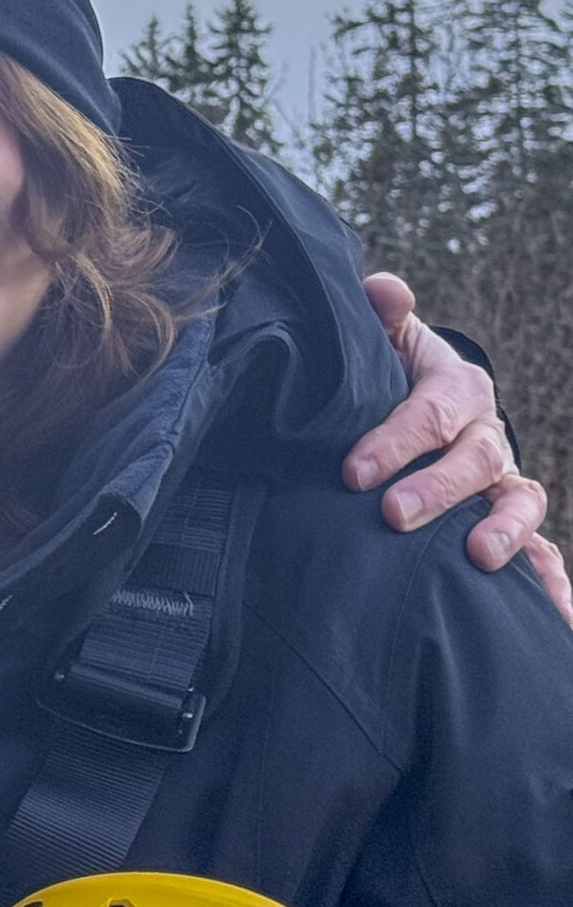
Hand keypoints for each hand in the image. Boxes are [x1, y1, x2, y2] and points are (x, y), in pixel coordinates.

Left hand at [345, 273, 569, 623]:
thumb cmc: (390, 375)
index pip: (432, 412)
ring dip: (504, 531)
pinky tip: (557, 618)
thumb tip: (382, 288)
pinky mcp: (510, 518)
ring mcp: (504, 480)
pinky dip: (552, 582)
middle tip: (393, 514)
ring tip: (477, 558)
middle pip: (474, 462)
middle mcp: (488, 435)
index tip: (353, 471)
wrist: (413, 399)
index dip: (396, 440)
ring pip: (520, 503)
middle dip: (437, 489)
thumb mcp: (386, 342)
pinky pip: (543, 553)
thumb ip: (382, 317)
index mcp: (457, 389)